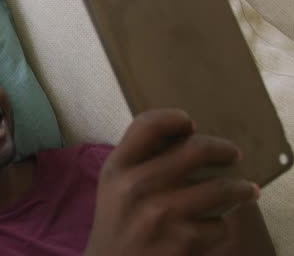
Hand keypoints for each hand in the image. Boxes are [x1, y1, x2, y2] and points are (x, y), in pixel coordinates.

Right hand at [84, 109, 258, 255]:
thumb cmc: (118, 221)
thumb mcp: (114, 185)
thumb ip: (138, 159)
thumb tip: (187, 135)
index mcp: (117, 168)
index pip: (147, 125)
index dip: (173, 118)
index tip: (189, 123)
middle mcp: (136, 188)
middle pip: (195, 150)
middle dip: (223, 149)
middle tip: (232, 154)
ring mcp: (160, 215)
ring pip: (220, 188)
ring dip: (241, 188)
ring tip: (246, 190)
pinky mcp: (181, 242)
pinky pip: (219, 224)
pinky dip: (219, 226)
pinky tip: (211, 226)